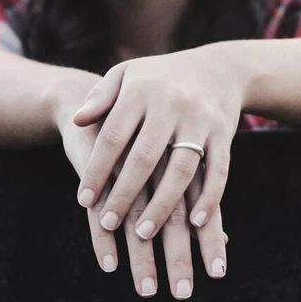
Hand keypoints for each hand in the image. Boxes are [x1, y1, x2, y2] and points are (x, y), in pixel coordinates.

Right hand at [60, 116, 227, 297]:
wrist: (95, 90)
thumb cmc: (148, 134)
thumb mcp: (175, 157)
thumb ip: (198, 194)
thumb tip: (224, 239)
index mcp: (182, 157)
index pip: (202, 206)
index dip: (209, 240)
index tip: (217, 274)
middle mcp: (158, 161)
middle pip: (173, 218)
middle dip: (178, 259)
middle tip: (183, 294)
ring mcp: (125, 163)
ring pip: (137, 218)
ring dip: (142, 257)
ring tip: (147, 290)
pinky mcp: (94, 166)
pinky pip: (100, 210)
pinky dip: (103, 239)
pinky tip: (110, 266)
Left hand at [71, 45, 244, 244]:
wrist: (218, 69)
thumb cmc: (159, 78)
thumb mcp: (126, 75)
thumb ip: (100, 98)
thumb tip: (76, 121)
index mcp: (141, 90)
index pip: (113, 136)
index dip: (97, 169)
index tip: (83, 200)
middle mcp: (171, 104)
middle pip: (145, 157)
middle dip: (125, 194)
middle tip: (107, 223)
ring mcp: (201, 120)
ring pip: (181, 169)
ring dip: (163, 205)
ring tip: (143, 233)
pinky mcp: (224, 134)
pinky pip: (218, 170)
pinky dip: (209, 198)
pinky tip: (195, 223)